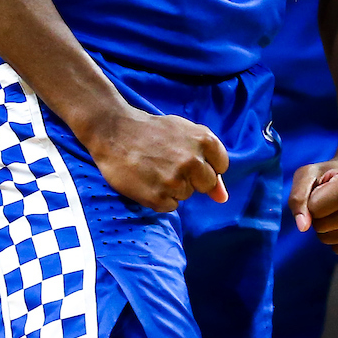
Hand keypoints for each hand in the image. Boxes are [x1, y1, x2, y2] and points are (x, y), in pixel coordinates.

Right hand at [84, 105, 229, 211]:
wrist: (115, 131)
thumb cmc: (153, 132)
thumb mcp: (185, 134)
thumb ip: (209, 161)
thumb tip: (223, 198)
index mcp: (205, 141)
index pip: (220, 167)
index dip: (204, 165)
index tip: (188, 158)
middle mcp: (193, 161)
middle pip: (205, 184)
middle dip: (191, 178)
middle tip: (169, 164)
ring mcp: (176, 181)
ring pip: (186, 195)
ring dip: (173, 187)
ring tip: (154, 168)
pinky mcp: (158, 198)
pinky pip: (170, 206)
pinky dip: (159, 197)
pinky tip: (147, 180)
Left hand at [289, 158, 337, 255]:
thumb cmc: (333, 174)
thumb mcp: (310, 173)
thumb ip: (298, 196)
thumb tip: (302, 227)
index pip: (316, 208)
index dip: (312, 201)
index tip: (323, 189)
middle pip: (322, 226)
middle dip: (318, 216)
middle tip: (331, 201)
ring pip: (331, 241)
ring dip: (326, 229)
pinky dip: (337, 240)